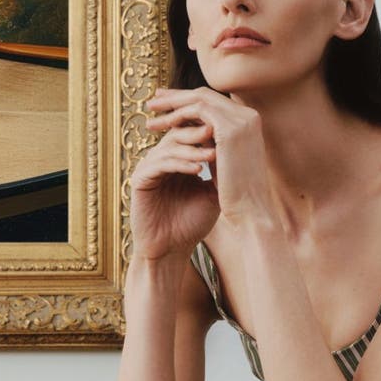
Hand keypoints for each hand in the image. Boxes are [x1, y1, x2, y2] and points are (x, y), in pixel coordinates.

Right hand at [128, 97, 220, 261]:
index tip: (230, 130)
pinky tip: (198, 169)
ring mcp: (148, 168)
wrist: (171, 251)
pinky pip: (159, 164)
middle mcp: (160, 159)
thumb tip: (241, 147)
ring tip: (213, 154)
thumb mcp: (212, 194)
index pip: (190, 133)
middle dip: (198, 131)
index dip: (207, 128)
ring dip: (193, 149)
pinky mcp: (139, 180)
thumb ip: (221, 171)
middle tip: (218, 130)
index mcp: (176, 159)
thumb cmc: (191, 225)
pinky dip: (180, 164)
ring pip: (169, 147)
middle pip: (177, 132)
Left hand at [143, 86, 281, 228]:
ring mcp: (240, 120)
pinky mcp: (229, 129)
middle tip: (154, 98)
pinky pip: (197, 111)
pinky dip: (178, 115)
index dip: (190, 101)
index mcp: (249, 123)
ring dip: (173, 103)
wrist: (251, 212)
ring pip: (199, 98)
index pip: (215, 102)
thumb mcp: (226, 162)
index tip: (169, 105)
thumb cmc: (237, 195)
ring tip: (150, 110)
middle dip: (177, 96)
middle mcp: (248, 116)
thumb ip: (215, 144)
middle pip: (206, 94)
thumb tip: (195, 135)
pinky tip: (163, 124)